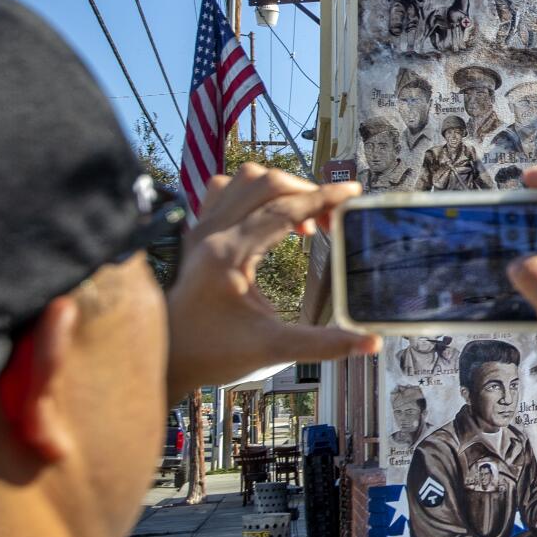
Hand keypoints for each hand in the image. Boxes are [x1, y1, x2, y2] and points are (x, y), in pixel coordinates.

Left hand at [166, 163, 378, 398]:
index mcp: (230, 254)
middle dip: (306, 193)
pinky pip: (225, 190)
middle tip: (330, 222)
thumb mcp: (272, 349)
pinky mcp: (198, 233)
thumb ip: (323, 344)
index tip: (352, 192)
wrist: (166, 357)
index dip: (323, 197)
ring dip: (279, 189)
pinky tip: (268, 218)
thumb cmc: (212, 353)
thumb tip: (371, 344)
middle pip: (266, 183)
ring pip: (244, 179)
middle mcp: (213, 233)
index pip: (284, 208)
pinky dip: (254, 193)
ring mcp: (201, 229)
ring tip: (301, 220)